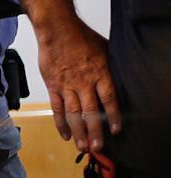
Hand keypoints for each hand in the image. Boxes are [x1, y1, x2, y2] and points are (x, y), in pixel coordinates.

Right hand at [37, 20, 122, 152]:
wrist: (56, 30)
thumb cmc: (80, 37)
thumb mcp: (104, 49)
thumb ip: (111, 66)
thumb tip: (124, 76)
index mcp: (99, 72)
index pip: (109, 98)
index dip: (113, 116)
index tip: (116, 130)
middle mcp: (83, 82)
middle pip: (90, 111)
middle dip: (94, 131)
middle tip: (97, 148)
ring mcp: (67, 86)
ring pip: (73, 113)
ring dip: (78, 132)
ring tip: (82, 147)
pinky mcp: (53, 86)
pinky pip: (57, 108)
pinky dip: (60, 123)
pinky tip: (65, 134)